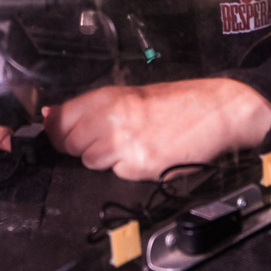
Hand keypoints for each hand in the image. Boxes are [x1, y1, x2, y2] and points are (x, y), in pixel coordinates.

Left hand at [44, 78, 270, 181]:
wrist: (219, 112)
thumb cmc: (179, 103)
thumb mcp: (132, 95)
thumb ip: (92, 108)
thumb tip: (51, 117)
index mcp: (109, 98)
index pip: (60, 120)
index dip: (56, 130)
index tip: (57, 132)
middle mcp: (113, 121)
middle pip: (71, 144)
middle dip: (82, 145)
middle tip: (106, 137)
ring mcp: (126, 148)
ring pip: (91, 162)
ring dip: (105, 157)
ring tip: (131, 143)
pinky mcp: (142, 169)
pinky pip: (119, 174)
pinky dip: (128, 168)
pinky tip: (147, 153)